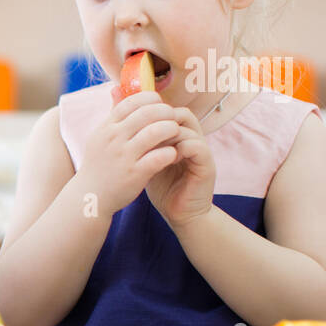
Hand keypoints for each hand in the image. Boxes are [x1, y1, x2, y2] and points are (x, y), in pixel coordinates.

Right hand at [75, 87, 181, 216]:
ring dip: (171, 129)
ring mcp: (124, 156)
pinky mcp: (134, 174)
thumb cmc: (99, 165)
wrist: (89, 197)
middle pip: (147, 113)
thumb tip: (116, 89)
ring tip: (176, 134)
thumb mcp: (100, 137)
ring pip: (156, 131)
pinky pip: (160, 156)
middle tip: (173, 118)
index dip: (151, 100)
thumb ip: (112, 114)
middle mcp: (113, 139)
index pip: (132, 101)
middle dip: (166, 112)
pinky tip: (173, 154)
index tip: (159, 106)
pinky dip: (171, 152)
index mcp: (107, 127)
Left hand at [144, 106, 216, 229]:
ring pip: (188, 129)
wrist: (179, 214)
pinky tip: (163, 159)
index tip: (133, 126)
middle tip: (142, 133)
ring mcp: (202, 151)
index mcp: (180, 136)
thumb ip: (139, 143)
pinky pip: (196, 147)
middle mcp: (193, 139)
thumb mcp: (146, 161)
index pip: (170, 110)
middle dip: (160, 121)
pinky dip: (179, 149)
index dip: (153, 113)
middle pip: (181, 114)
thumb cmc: (162, 187)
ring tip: (150, 147)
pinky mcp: (207, 165)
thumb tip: (117, 125)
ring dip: (167, 135)